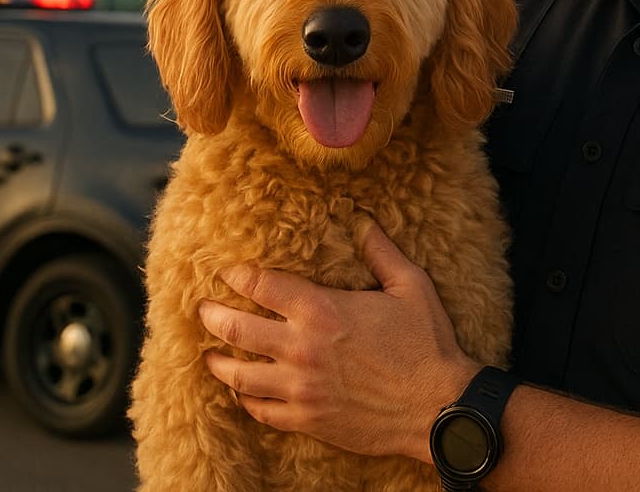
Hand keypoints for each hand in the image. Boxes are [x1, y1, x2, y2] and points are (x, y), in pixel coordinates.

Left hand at [199, 219, 479, 460]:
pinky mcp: (308, 419)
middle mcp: (303, 348)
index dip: (238, 276)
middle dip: (213, 316)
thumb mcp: (411, 286)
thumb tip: (364, 221)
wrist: (438, 407)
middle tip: (201, 309)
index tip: (225, 272)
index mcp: (323, 310)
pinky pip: (262, 411)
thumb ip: (382, 252)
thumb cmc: (428, 344)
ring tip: (207, 354)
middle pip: (238, 330)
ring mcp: (301, 388)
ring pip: (240, 376)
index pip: (263, 286)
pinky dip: (246, 402)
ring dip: (218, 363)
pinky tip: (242, 395)